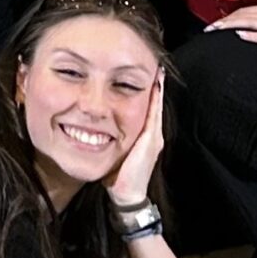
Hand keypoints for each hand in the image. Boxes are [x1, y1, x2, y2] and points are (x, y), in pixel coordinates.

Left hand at [108, 66, 165, 207]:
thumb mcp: (117, 150)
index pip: (148, 107)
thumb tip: (100, 123)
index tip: (147, 69)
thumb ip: (113, 136)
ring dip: (157, 88)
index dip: (148, 89)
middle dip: (155, 84)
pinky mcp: (151, 140)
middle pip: (155, 103)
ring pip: (156, 106)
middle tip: (155, 62)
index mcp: (144, 135)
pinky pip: (154, 114)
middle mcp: (152, 133)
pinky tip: (154, 84)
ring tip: (156, 68)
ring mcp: (154, 136)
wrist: (127, 195)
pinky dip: (155, 98)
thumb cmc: (119, 175)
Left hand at [207, 1, 256, 58]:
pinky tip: (240, 35)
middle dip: (225, 20)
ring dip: (231, 24)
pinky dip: (251, 34)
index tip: (216, 22)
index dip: (229, 15)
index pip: (245, 11)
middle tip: (210, 27)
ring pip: (249, 22)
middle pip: (243, 15)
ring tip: (218, 29)